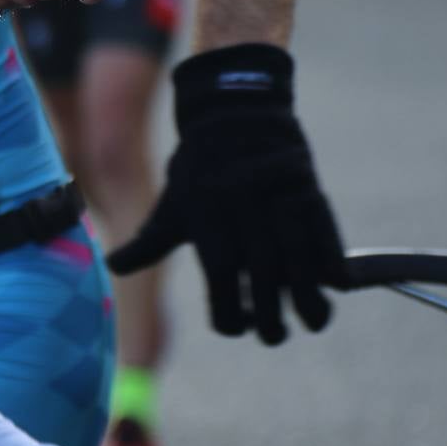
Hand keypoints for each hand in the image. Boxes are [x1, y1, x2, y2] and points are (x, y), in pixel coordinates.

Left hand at [105, 43, 346, 344]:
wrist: (234, 114)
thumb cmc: (198, 168)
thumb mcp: (171, 205)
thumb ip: (147, 244)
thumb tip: (112, 267)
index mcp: (209, 237)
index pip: (224, 306)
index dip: (235, 324)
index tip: (242, 321)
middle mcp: (244, 230)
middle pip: (266, 301)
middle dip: (273, 326)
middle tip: (275, 331)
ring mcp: (280, 214)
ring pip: (303, 280)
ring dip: (311, 306)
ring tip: (311, 317)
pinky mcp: (311, 198)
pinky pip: (330, 248)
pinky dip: (333, 270)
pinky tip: (330, 283)